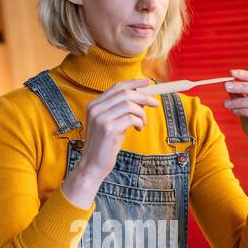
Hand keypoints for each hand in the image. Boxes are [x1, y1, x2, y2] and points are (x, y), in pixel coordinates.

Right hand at [62, 78, 159, 206]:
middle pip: (125, 93)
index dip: (134, 82)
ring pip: (130, 105)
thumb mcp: (112, 123)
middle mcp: (96, 109)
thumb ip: (123, 110)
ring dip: (141, 113)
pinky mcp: (109, 129)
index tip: (148, 82)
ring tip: (142, 123)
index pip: (117, 87)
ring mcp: (101, 118)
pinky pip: (132, 118)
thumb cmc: (104, 144)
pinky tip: (138, 129)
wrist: (93, 165)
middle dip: (144, 97)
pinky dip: (140, 122)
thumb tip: (143, 97)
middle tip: (155, 104)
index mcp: (94, 105)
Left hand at [223, 68, 247, 170]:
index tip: (230, 73)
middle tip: (225, 86)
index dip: (245, 75)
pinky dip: (245, 111)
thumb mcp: (244, 108)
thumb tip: (228, 83)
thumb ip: (239, 95)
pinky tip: (234, 112)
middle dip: (241, 86)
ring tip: (226, 104)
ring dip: (240, 101)